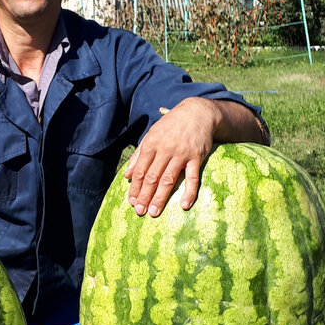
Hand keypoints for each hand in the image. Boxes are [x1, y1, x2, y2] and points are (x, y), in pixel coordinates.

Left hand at [123, 97, 221, 215]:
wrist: (197, 112)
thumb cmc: (171, 126)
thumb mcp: (152, 135)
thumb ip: (138, 155)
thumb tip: (127, 175)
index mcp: (152, 144)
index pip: (140, 170)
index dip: (135, 187)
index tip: (131, 201)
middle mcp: (165, 149)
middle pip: (152, 177)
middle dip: (144, 195)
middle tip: (139, 211)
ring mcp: (181, 154)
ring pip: (169, 179)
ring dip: (160, 197)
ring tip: (154, 212)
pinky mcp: (197, 157)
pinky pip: (193, 177)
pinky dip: (189, 192)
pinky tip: (184, 205)